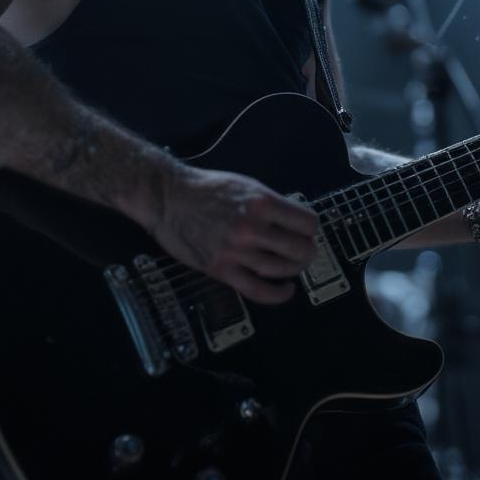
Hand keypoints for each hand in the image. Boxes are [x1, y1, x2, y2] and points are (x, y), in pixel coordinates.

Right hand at [147, 162, 319, 304]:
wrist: (168, 198)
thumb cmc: (206, 188)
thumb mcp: (246, 185)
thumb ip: (271, 205)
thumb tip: (294, 222)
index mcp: (262, 202)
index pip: (308, 223)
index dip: (311, 229)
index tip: (307, 232)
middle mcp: (252, 227)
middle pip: (301, 249)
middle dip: (307, 252)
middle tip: (303, 251)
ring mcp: (237, 251)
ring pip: (282, 270)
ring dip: (293, 271)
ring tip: (292, 268)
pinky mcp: (221, 270)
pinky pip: (258, 291)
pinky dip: (278, 294)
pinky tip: (285, 290)